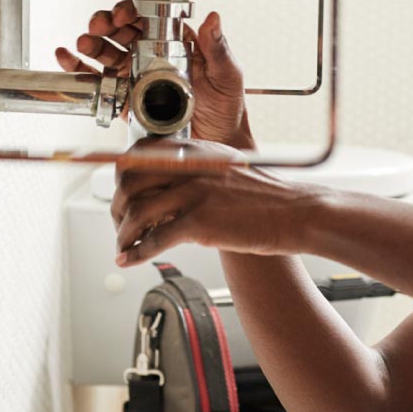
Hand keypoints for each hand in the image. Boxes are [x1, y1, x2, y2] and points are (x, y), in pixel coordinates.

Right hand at [54, 0, 253, 146]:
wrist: (218, 144)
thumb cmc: (226, 108)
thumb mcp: (227, 75)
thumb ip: (218, 48)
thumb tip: (213, 18)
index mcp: (175, 44)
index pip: (148, 19)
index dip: (132, 12)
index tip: (125, 16)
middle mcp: (152, 56)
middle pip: (121, 32)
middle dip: (106, 24)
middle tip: (99, 26)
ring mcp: (136, 76)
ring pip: (107, 52)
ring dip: (91, 43)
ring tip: (84, 43)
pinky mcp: (125, 99)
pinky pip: (99, 81)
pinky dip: (79, 68)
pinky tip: (68, 58)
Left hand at [110, 139, 317, 265]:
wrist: (296, 213)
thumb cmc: (266, 197)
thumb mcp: (226, 168)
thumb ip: (196, 170)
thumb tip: (167, 187)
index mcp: (194, 151)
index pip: (139, 153)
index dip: (122, 175)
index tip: (119, 193)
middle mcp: (189, 167)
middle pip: (129, 181)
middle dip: (116, 205)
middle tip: (118, 223)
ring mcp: (193, 194)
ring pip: (136, 212)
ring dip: (123, 234)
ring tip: (123, 246)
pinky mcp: (199, 223)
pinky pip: (155, 239)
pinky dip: (136, 253)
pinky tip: (130, 261)